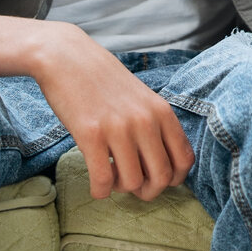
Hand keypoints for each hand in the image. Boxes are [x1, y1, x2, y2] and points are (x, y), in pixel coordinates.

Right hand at [33, 26, 194, 201]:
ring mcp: (119, 128)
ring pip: (132, 183)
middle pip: (161, 178)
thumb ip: (155, 126)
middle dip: (147, 191)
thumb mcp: (141, 98)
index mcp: (161, 111)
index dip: (173, 179)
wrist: (67, 58)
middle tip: (132, 185)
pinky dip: (100, 191)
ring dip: (120, 189)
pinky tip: (96, 183)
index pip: (184, 159)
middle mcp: (145, 120)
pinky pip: (103, 181)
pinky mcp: (91, 134)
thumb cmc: (103, 81)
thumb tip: (161, 168)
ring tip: (110, 175)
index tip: (155, 179)